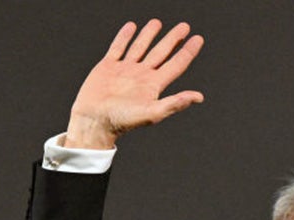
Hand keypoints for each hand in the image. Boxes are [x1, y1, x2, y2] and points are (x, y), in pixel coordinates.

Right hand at [64, 19, 204, 148]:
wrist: (94, 121)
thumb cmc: (122, 121)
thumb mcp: (152, 113)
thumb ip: (175, 103)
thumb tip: (199, 97)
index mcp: (154, 85)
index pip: (176, 64)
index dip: (188, 51)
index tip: (198, 38)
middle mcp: (141, 76)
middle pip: (161, 52)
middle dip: (173, 39)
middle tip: (184, 26)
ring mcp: (125, 70)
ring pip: (140, 47)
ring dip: (149, 35)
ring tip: (157, 23)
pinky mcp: (108, 67)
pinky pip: (118, 48)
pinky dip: (124, 37)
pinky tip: (131, 27)